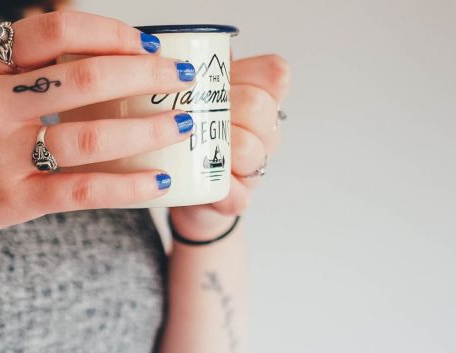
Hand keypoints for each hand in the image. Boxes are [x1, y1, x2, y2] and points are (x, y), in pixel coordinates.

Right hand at [0, 12, 198, 259]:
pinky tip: (157, 181)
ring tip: (184, 123)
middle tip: (182, 79)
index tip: (149, 44)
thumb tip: (101, 51)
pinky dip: (127, 185)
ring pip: (92, 134)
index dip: (112, 32)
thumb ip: (19, 66)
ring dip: (150, 128)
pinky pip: (83, 189)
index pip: (56, 30)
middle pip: (85, 77)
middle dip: (146, 75)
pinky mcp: (11, 200)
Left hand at [168, 54, 291, 238]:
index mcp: (258, 98)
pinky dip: (220, 188)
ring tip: (193, 147)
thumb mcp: (193, 95)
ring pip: (251, 150)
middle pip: (259, 107)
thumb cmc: (188, 132)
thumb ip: (195, 70)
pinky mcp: (239, 199)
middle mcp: (265, 132)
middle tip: (194, 116)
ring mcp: (255, 166)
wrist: (180, 187)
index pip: (275, 74)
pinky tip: (205, 182)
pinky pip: (238, 193)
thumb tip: (180, 49)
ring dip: (221, 148)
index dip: (249, 76)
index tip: (219, 84)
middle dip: (225, 110)